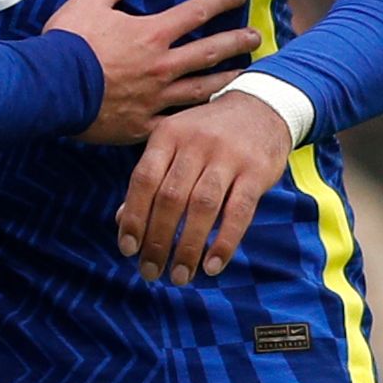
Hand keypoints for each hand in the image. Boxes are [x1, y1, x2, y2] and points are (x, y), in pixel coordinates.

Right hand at [42, 0, 256, 143]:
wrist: (50, 86)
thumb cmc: (69, 41)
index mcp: (152, 34)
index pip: (197, 12)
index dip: (221, 0)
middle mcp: (162, 66)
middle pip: (209, 52)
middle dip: (236, 42)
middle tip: (256, 37)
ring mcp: (156, 98)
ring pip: (202, 90)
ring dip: (226, 80)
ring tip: (244, 76)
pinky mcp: (143, 124)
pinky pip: (177, 123)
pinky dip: (195, 121)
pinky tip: (209, 120)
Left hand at [117, 89, 293, 284]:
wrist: (260, 107)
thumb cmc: (206, 134)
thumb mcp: (173, 144)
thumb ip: (150, 178)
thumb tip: (121, 221)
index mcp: (167, 136)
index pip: (142, 181)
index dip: (133, 217)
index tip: (127, 249)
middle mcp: (194, 145)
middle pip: (170, 198)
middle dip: (158, 240)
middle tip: (151, 272)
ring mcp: (227, 157)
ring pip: (202, 207)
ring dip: (189, 247)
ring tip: (180, 275)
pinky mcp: (256, 172)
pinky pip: (239, 212)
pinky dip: (224, 241)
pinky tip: (212, 265)